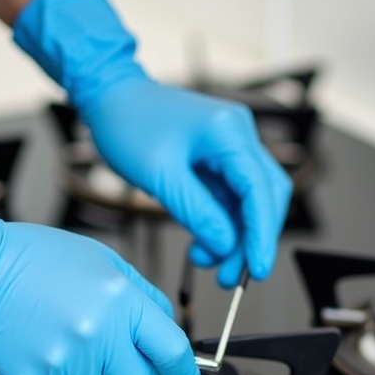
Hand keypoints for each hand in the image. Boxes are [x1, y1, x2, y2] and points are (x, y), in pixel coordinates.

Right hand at [0, 205, 199, 374]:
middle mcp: (98, 336)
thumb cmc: (32, 259)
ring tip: (73, 351)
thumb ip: (140, 292)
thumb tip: (165, 321)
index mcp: (121, 302)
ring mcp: (67, 363)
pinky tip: (47, 354)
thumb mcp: (100, 259)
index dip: (185, 374)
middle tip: (123, 369)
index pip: (172, 352)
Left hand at [13, 0, 292, 286]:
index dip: (261, 233)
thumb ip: (198, 213)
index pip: (259, 189)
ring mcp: (231, 147)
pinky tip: (204, 245)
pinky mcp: (219, 159)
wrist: (109, 97)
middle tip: (231, 277)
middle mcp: (239, 136)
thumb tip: (226, 244)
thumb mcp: (160, 177)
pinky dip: (222, 224)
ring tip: (209, 264)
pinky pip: (231, 198)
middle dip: (250, 240)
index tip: (257, 269)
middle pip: (264, 197)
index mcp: (228, 132)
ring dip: (235, 237)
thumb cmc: (128, 126)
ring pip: (250, 202)